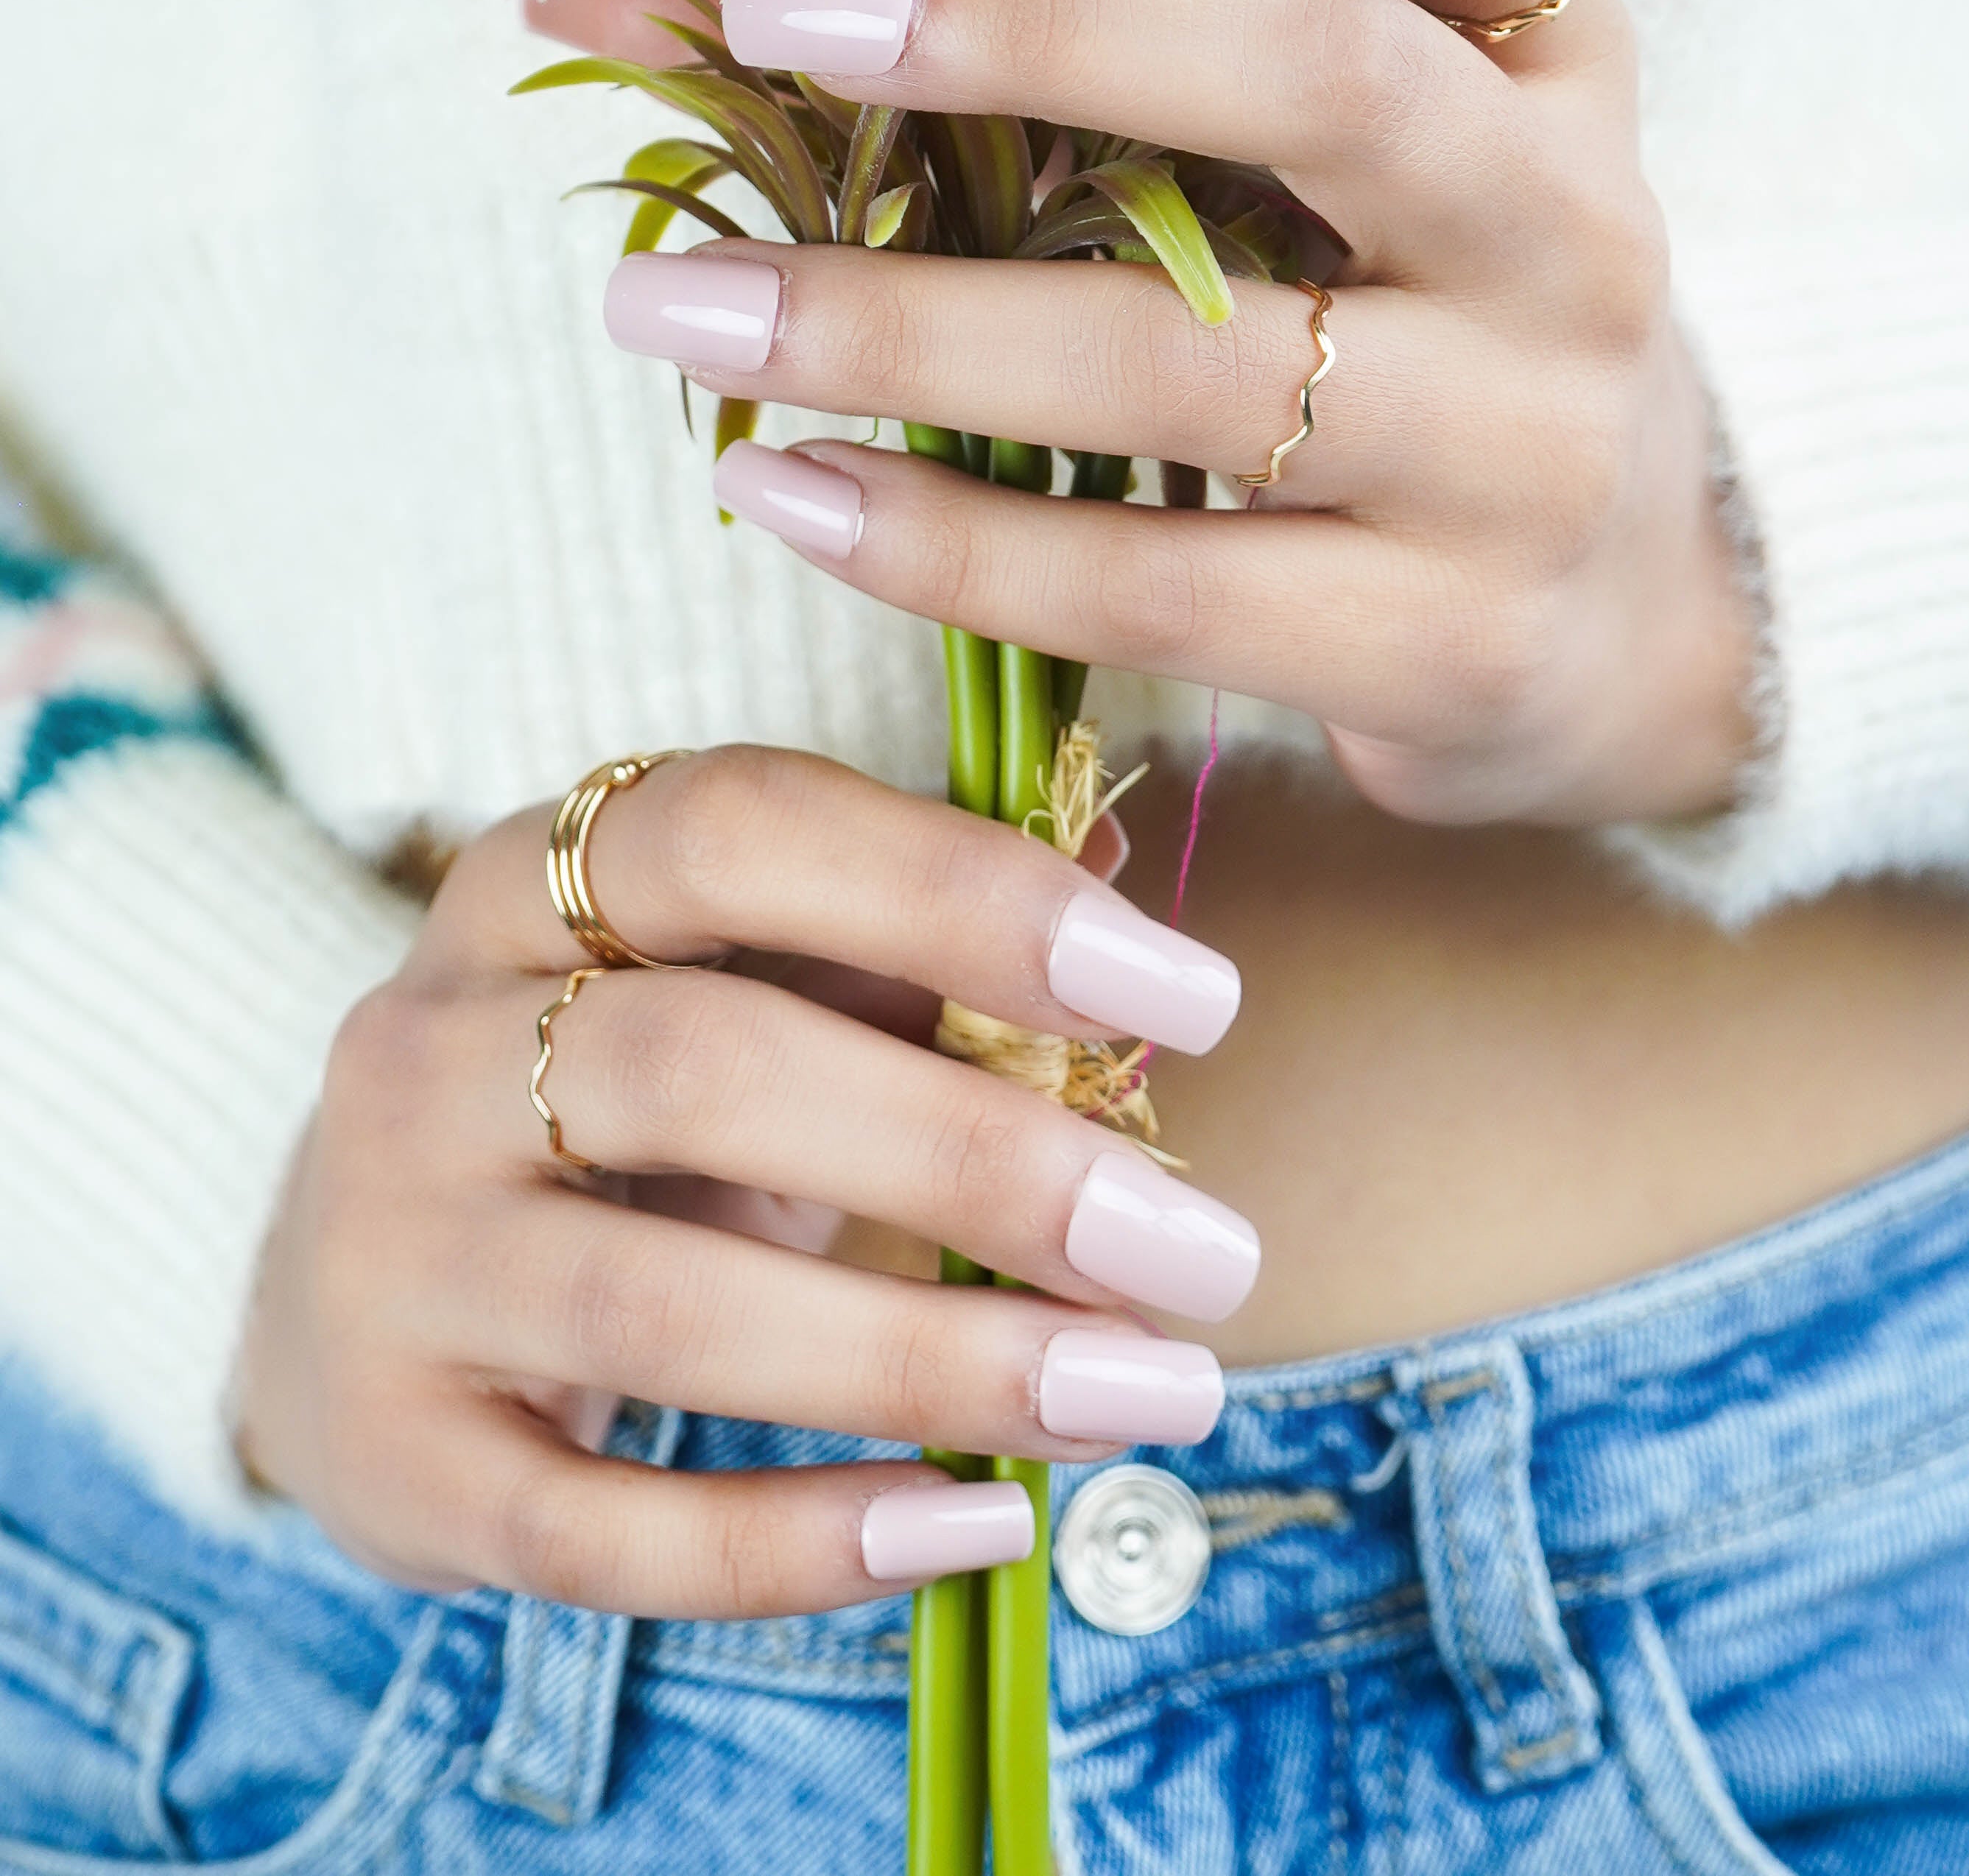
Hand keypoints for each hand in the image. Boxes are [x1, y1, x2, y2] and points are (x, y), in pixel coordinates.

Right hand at [236, 746, 1254, 1615]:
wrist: (356, 1288)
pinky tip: (979, 1527)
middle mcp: (425, 1047)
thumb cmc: (618, 1110)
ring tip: (1148, 1392)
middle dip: (982, 1163)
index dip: (967, 899)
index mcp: (527, 879)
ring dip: (933, 1364)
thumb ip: (909, 933)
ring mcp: (387, 1258)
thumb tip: (1121, 861)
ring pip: (663, 1313)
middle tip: (1207, 1251)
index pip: (739, 828)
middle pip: (707, 1070)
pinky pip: (597, 1530)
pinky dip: (801, 1544)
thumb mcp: (739, 985)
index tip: (1194, 1001)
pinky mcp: (392, 1459)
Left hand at [574, 0, 1752, 826]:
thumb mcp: (1371, 164)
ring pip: (1200, 370)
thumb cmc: (1427, 341)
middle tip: (779, 17)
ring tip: (681, 305)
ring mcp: (1527, 455)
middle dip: (1033, 26)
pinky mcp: (1446, 646)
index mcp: (1557, 63)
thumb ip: (1159, 56)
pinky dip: (950, 540)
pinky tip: (786, 490)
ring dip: (909, 331)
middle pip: (1325, 77)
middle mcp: (1576, 237)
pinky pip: (1158, 586)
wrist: (1622, 622)